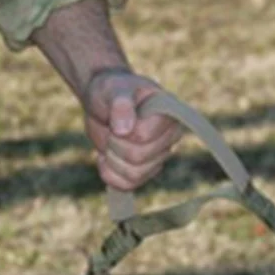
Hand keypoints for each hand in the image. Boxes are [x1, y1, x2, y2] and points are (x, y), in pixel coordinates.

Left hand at [83, 69, 181, 190]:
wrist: (104, 103)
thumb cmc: (112, 91)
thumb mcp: (113, 89)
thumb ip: (120, 104)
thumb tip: (124, 130)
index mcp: (169, 116)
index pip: (143, 136)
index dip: (122, 130)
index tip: (116, 113)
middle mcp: (170, 139)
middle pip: (137, 157)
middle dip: (114, 143)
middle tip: (111, 127)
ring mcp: (158, 158)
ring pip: (133, 175)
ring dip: (111, 158)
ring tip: (110, 140)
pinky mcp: (145, 172)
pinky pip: (127, 185)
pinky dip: (109, 174)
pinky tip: (105, 157)